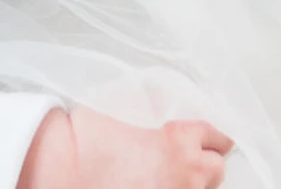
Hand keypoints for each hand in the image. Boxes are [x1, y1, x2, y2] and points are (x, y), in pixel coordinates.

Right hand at [17, 109, 231, 188]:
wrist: (59, 171)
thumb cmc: (84, 138)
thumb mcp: (123, 101)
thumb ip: (156, 103)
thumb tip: (169, 103)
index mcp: (180, 141)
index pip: (220, 137)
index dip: (207, 134)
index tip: (199, 136)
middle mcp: (186, 175)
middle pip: (216, 169)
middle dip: (202, 160)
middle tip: (181, 156)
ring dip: (189, 180)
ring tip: (162, 173)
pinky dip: (170, 188)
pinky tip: (149, 182)